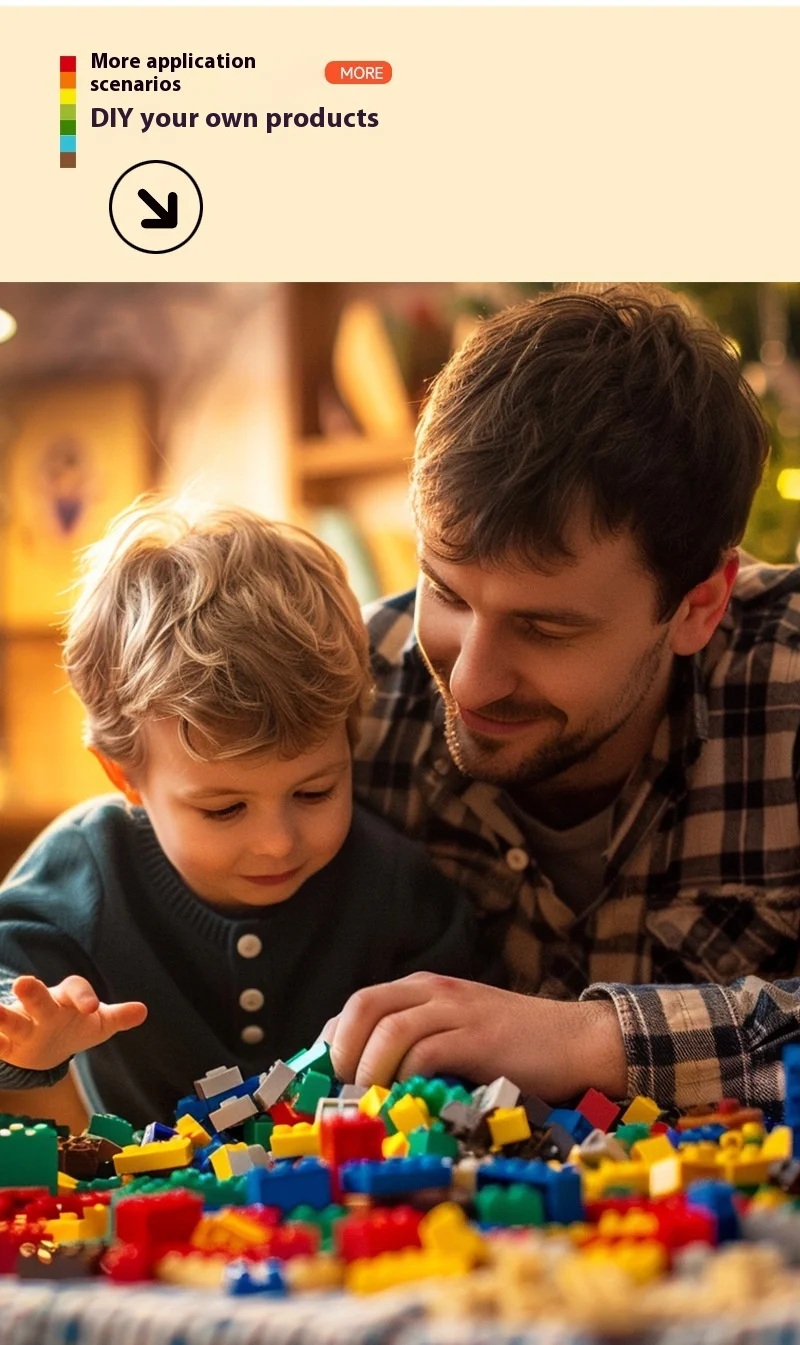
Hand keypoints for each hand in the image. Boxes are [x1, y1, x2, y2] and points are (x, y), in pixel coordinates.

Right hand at [0, 975, 147, 1071]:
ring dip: (2, 1016)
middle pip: (39, 999)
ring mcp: (22, 1024)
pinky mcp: (8, 1043)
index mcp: (68, 999)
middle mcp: (42, 1007)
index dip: (84, 997)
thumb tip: (142, 1011)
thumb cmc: (75, 1027)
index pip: (76, 989)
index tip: (92, 1008)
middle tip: (24, 982)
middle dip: (32, 993)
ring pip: (12, 1019)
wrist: (46, 1045)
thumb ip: (118, 1017)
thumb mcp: (100, 1024)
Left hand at [326, 972, 627, 1102]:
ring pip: (389, 1030)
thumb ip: (415, 1045)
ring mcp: (457, 1011)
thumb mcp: (455, 1033)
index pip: (357, 1004)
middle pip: (363, 1007)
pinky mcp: (479, 1038)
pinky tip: (413, 1098)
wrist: (577, 1040)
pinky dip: (409, 1077)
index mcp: (421, 989)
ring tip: (375, 1101)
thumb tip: (362, 1085)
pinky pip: (427, 1051)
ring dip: (372, 1071)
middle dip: (343, 1052)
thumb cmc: (512, 1048)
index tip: (326, 1082)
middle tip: (347, 1092)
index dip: (332, 1042)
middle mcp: (432, 991)